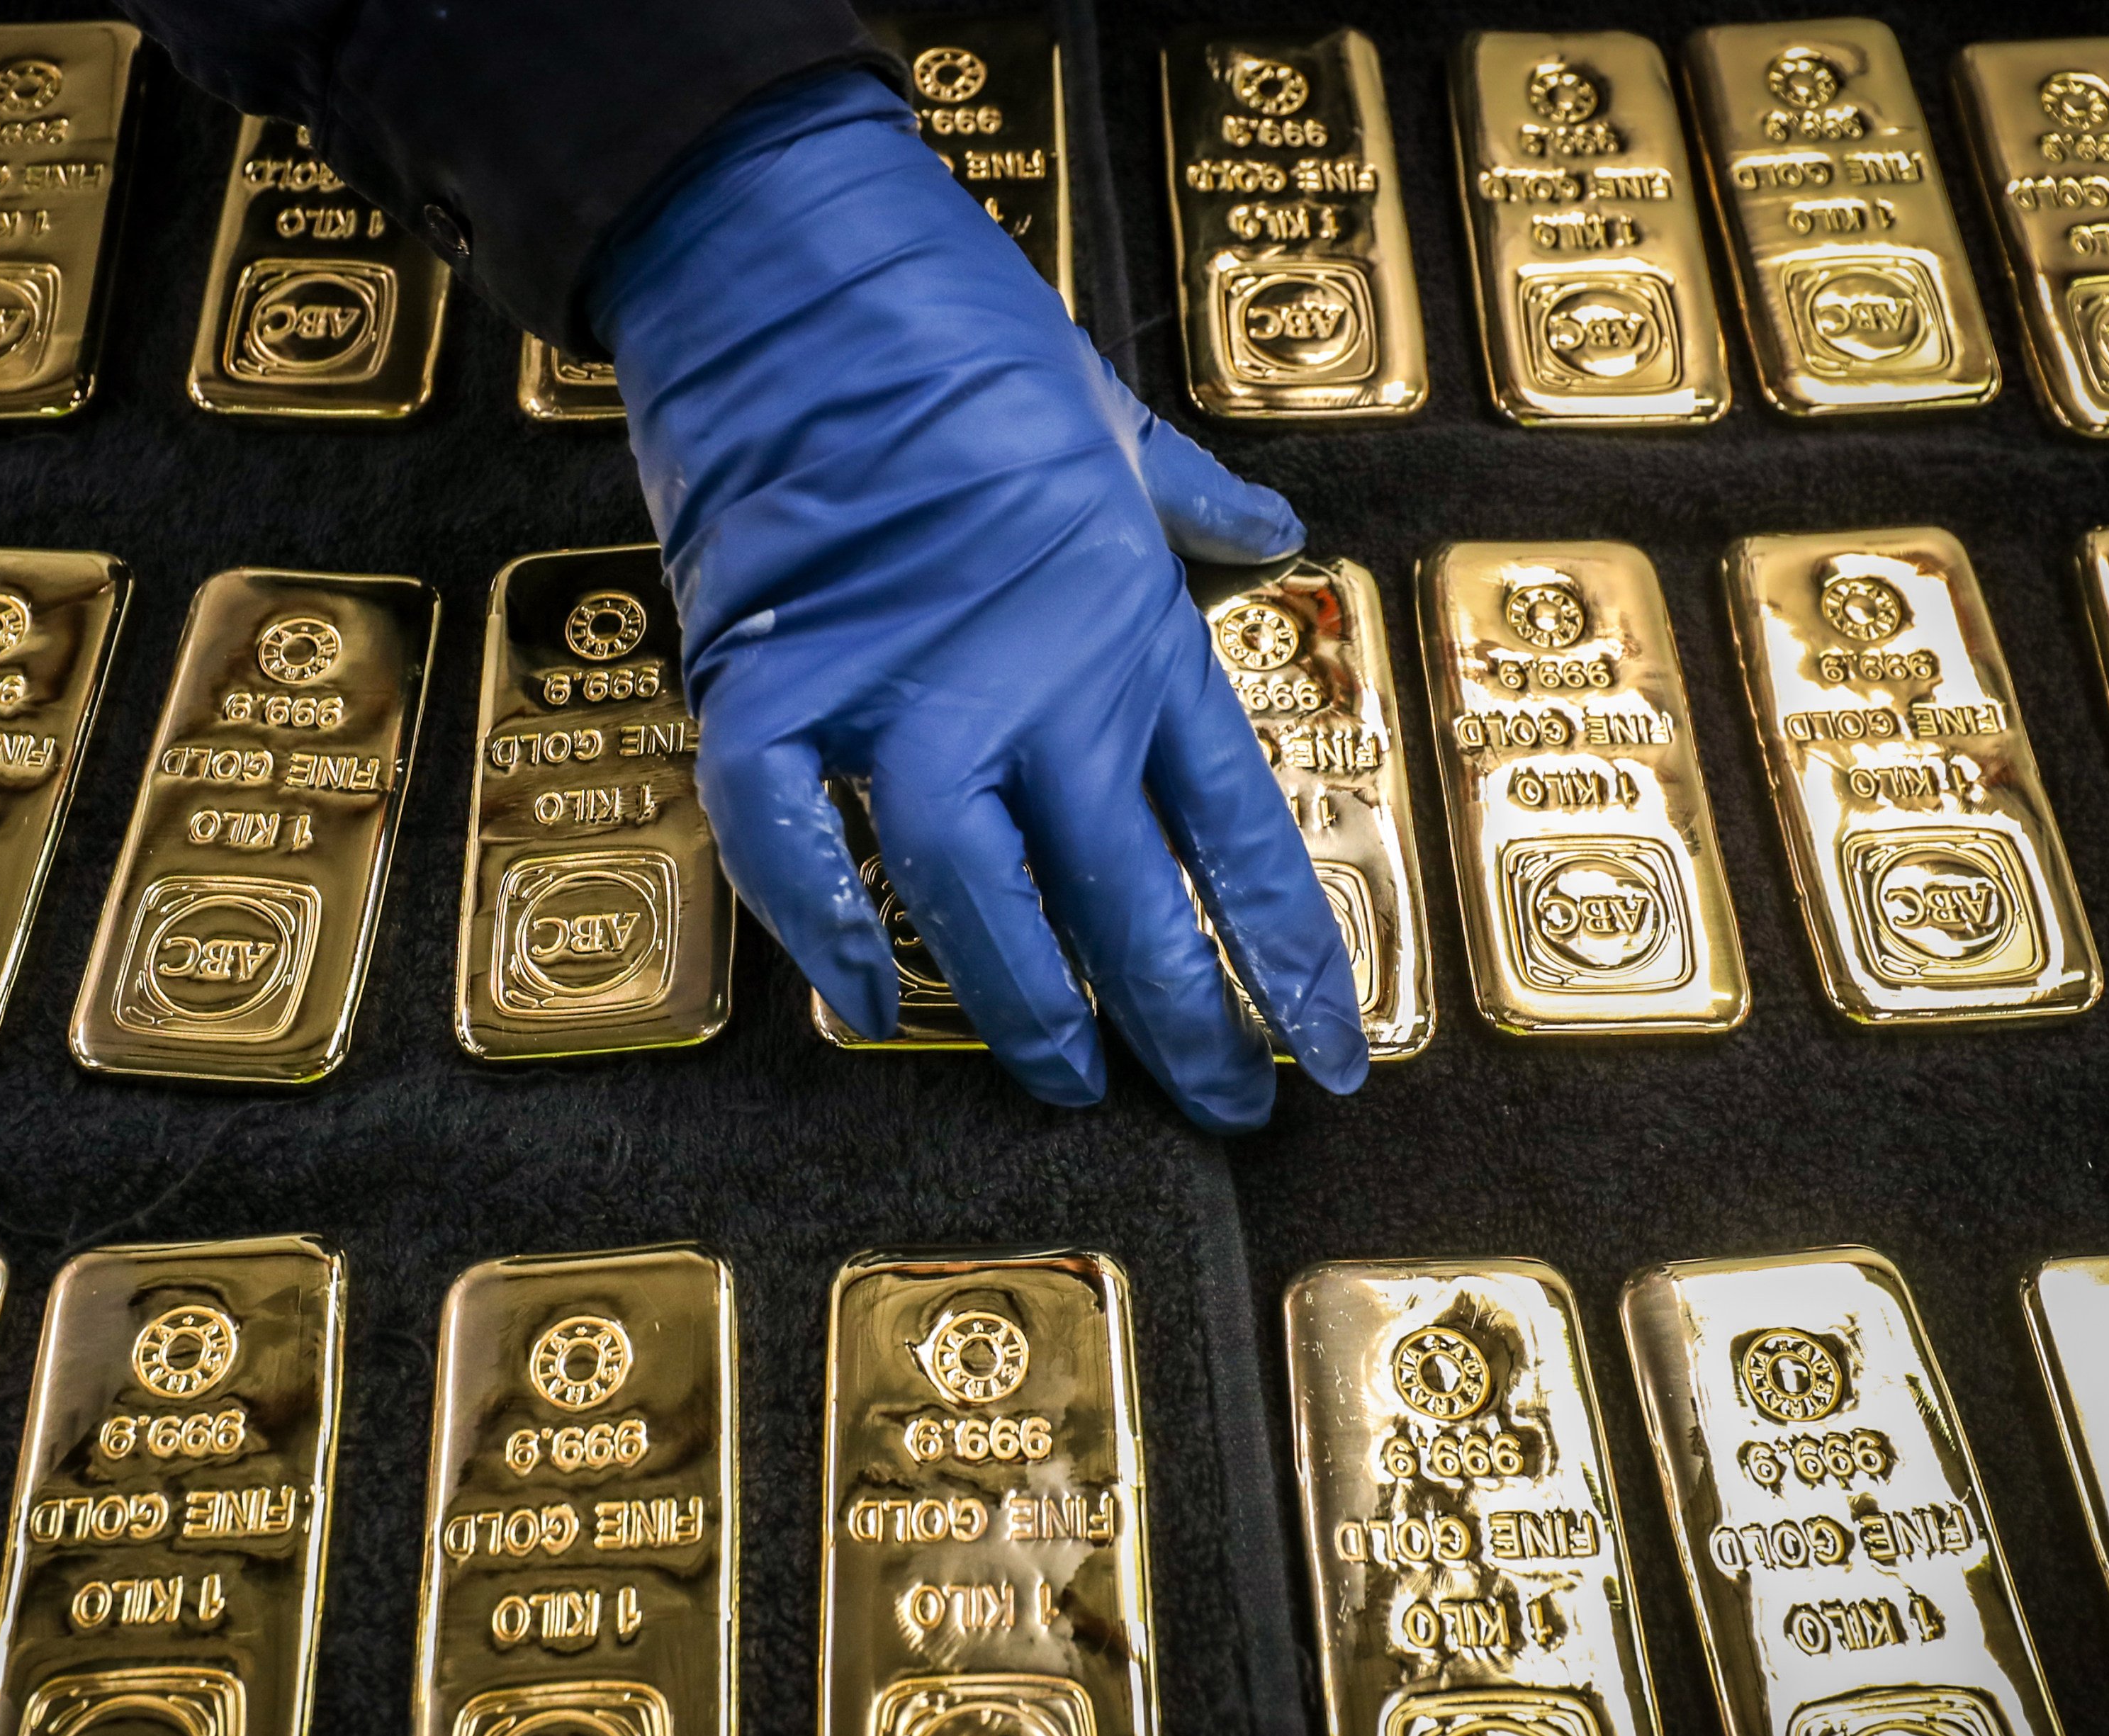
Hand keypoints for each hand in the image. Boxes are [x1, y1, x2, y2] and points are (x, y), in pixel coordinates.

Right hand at [593, 71, 1367, 1129]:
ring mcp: (902, 681)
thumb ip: (1186, 500)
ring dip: (1022, 1004)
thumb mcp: (1108, 416)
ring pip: (975, 890)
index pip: (1239, 833)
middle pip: (1129, 893)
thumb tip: (1263, 530)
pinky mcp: (773, 673)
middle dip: (1187, 1024)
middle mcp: (1040, 676)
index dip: (1291, 962)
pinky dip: (813, 918)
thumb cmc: (963, 330)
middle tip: (1221, 1109)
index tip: (1336, 1061)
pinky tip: (854, 997)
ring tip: (1065, 1080)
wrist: (804, 254)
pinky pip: (789, 834)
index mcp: (1131, 628)